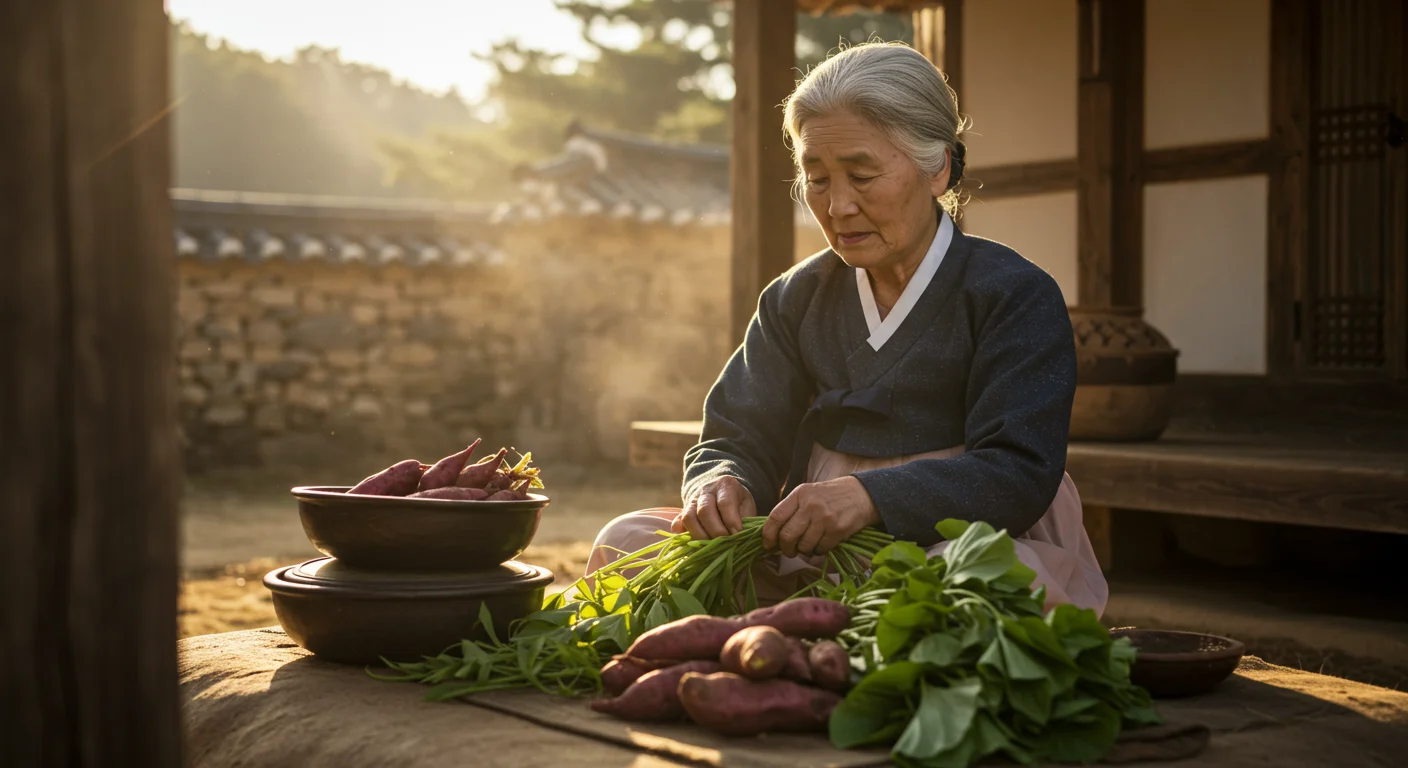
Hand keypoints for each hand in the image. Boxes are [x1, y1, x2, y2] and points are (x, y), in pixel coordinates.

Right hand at [672, 476, 756, 538]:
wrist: (722, 494)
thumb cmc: (738, 504)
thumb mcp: (746, 506)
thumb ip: (745, 520)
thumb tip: (740, 538)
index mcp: (725, 485)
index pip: (725, 503)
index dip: (730, 521)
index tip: (737, 535)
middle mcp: (706, 490)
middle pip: (705, 510)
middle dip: (715, 531)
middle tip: (724, 544)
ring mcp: (692, 500)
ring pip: (689, 517)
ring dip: (699, 535)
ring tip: (711, 547)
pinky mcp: (683, 511)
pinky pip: (678, 522)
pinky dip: (682, 533)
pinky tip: (691, 543)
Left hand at [762, 476, 880, 557]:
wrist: (861, 494)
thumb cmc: (830, 496)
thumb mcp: (808, 494)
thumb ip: (791, 509)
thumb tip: (773, 534)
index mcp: (800, 494)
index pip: (776, 517)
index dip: (768, 535)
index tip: (767, 545)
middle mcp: (810, 505)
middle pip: (787, 536)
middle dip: (786, 548)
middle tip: (789, 551)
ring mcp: (825, 518)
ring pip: (804, 546)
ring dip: (804, 551)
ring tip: (809, 545)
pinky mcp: (838, 530)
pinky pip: (820, 549)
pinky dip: (819, 551)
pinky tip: (823, 543)